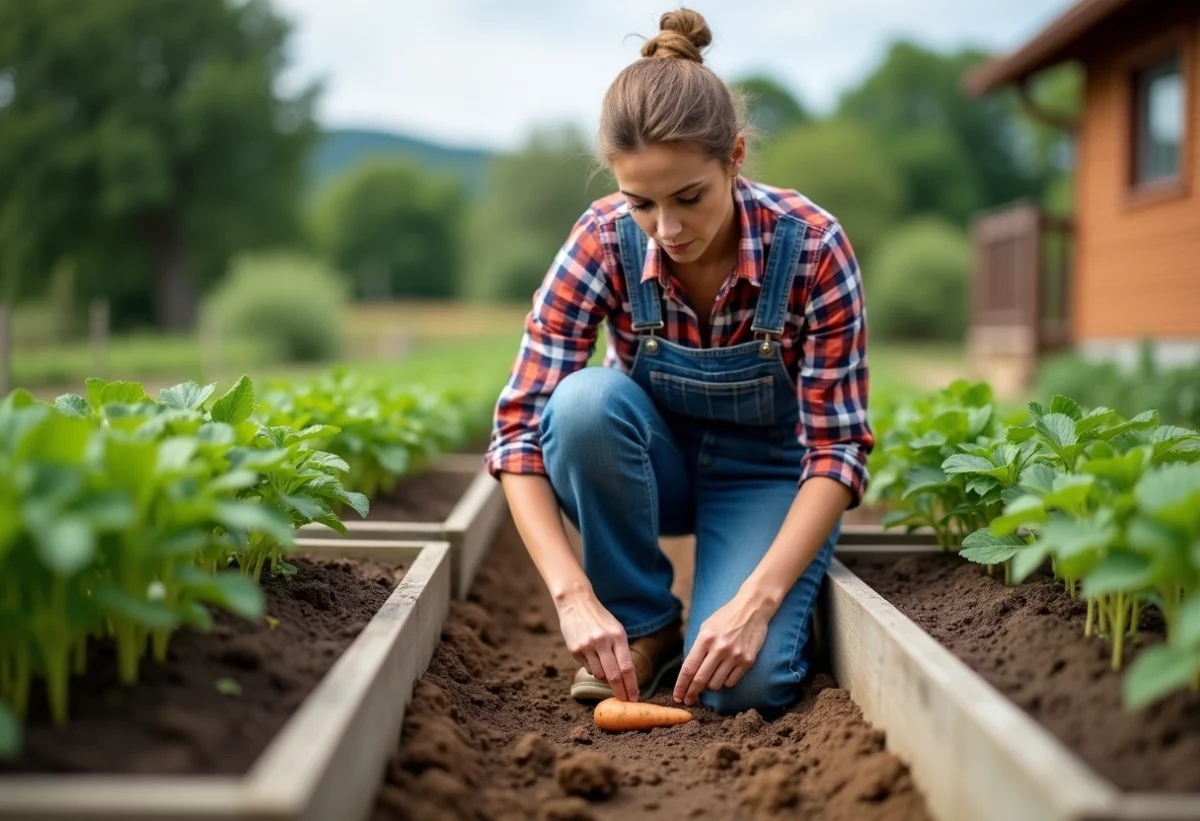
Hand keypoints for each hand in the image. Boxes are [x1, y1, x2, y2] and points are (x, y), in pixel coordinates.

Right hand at [555, 592, 638, 701]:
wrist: (576, 602)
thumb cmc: (600, 618)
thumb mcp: (616, 629)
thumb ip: (621, 650)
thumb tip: (626, 677)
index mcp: (617, 636)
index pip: (627, 667)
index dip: (632, 686)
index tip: (635, 698)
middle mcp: (602, 641)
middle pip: (614, 676)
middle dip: (620, 692)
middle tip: (625, 701)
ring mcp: (587, 646)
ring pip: (599, 675)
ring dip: (605, 678)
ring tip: (605, 667)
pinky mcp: (575, 650)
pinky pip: (587, 668)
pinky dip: (593, 668)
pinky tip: (592, 657)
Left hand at [673, 591, 772, 705]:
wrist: (753, 608)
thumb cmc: (726, 617)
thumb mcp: (706, 627)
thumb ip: (697, 647)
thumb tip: (689, 671)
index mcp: (705, 638)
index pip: (689, 668)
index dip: (681, 685)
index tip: (677, 696)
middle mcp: (719, 648)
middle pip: (700, 680)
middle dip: (692, 693)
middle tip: (688, 700)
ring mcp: (735, 655)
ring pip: (716, 684)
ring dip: (710, 686)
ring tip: (709, 680)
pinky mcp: (747, 661)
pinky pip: (731, 681)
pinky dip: (725, 682)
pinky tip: (724, 674)